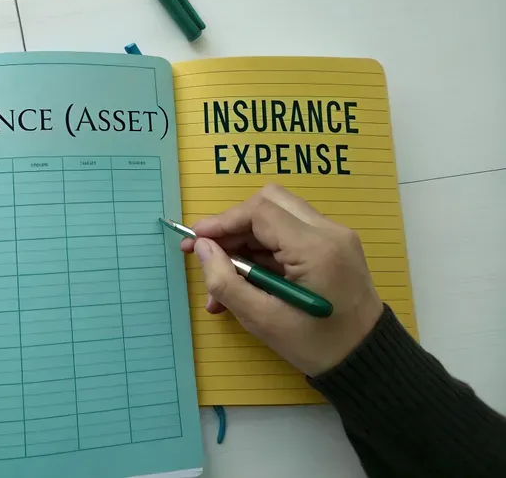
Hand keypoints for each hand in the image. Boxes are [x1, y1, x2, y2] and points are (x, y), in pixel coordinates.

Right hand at [180, 184, 382, 375]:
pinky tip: (246, 279)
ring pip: (278, 215)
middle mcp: (329, 231)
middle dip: (233, 225)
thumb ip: (227, 282)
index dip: (221, 222)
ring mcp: (335, 235)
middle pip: (269, 202)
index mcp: (315, 248)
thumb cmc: (317, 346)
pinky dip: (263, 249)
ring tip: (224, 277)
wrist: (368, 361)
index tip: (195, 240)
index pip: (259, 212)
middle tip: (209, 253)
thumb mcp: (263, 320)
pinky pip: (290, 233)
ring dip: (246, 239)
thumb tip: (202, 248)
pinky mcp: (333, 245)